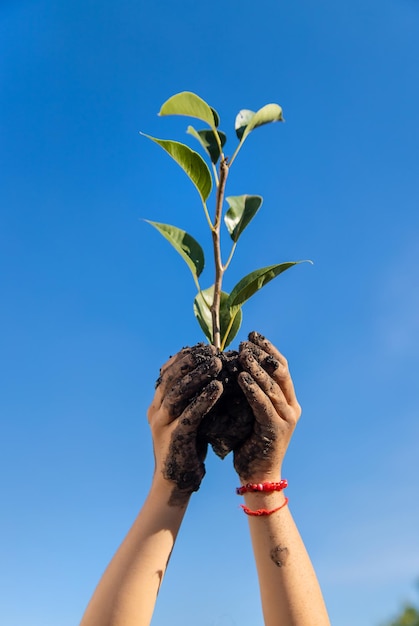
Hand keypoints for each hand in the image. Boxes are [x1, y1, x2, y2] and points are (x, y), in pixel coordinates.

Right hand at [148, 344, 222, 504]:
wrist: (175, 484)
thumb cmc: (186, 448)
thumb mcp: (186, 418)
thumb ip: (191, 398)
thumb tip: (210, 373)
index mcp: (157, 404)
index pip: (167, 372)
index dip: (185, 357)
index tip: (205, 346)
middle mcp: (156, 411)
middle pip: (171, 377)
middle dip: (192, 361)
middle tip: (213, 350)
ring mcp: (162, 425)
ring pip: (178, 392)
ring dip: (198, 375)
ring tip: (217, 363)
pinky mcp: (175, 439)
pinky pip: (190, 414)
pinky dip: (203, 399)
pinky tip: (218, 388)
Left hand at [233, 332, 300, 482]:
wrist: (257, 475)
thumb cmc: (248, 441)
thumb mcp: (250, 410)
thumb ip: (249, 390)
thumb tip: (231, 364)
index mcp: (288, 400)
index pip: (280, 366)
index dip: (267, 349)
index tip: (252, 335)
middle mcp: (292, 406)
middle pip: (280, 371)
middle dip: (262, 354)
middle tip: (244, 342)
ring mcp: (286, 418)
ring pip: (272, 386)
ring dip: (256, 368)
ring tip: (241, 354)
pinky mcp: (276, 430)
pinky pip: (263, 405)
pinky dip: (252, 389)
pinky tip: (240, 377)